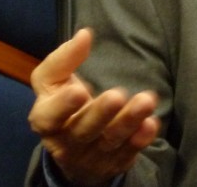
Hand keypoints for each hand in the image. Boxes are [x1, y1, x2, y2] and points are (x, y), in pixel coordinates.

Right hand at [28, 29, 159, 185]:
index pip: (50, 116)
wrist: (74, 147)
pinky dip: (141, 139)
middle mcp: (67, 142)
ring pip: (111, 140)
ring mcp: (92, 156)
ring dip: (129, 122)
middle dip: (101, 113)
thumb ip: (64, 60)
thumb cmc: (62, 105)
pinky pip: (129, 152)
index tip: (79, 90)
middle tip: (116, 95)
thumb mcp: (53, 83)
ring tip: (146, 101)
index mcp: (46, 120)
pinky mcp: (114, 162)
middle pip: (84, 130)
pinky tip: (151, 123)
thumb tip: (84, 34)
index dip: (63, 106)